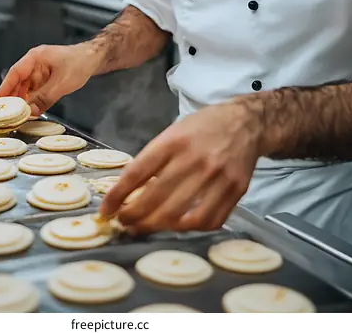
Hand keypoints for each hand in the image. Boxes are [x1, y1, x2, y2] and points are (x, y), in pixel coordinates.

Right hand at [0, 42, 98, 115]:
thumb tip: (30, 111)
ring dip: (21, 99)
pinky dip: (30, 98)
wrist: (93, 58)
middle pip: (17, 80)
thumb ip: (45, 98)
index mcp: (35, 58)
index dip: (4, 88)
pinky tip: (29, 109)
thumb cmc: (80, 63)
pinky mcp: (45, 77)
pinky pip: (34, 89)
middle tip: (3, 113)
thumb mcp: (62, 83)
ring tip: (15, 114)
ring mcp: (40, 70)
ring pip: (25, 86)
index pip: (15, 73)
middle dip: (11, 96)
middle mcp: (34, 62)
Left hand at [99, 102, 261, 233]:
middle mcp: (195, 158)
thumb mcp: (173, 132)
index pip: (138, 172)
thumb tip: (128, 191)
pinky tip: (178, 226)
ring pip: (180, 214)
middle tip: (124, 223)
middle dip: (134, 216)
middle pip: (157, 198)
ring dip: (157, 227)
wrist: (245, 123)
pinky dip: (189, 228)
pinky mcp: (236, 190)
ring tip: (145, 227)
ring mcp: (217, 176)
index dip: (118, 195)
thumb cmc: (203, 128)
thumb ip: (154, 159)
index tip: (106, 210)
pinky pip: (208, 220)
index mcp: (174, 140)